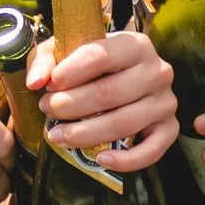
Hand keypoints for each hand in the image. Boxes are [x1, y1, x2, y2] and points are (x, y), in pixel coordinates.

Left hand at [31, 29, 177, 170]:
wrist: (124, 74)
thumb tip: (36, 82)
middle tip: (47, 110)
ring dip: (87, 134)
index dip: (71, 72)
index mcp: (135, 44)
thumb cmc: (93, 62)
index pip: (101, 55)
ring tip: (57, 135)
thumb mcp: (67, 50)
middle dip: (72, 105)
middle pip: (110, 93)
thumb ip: (46, 59)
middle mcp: (157, 71)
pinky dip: (127, 160)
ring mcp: (165, 101)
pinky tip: (100, 159)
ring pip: (125, 123)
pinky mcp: (169, 128)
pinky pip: (153, 150)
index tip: (49, 85)